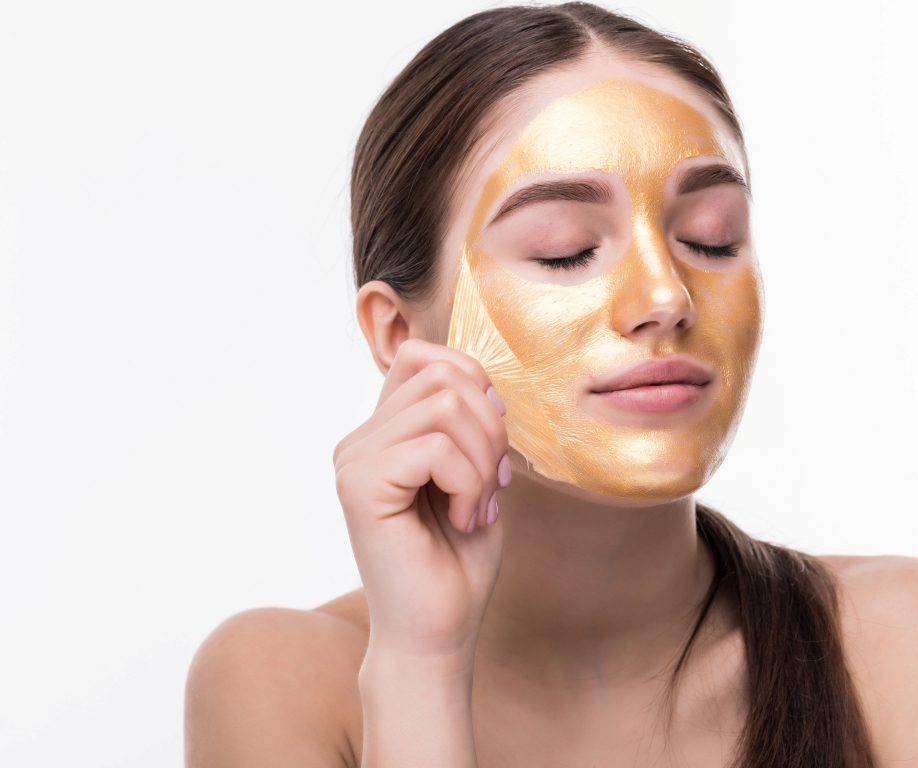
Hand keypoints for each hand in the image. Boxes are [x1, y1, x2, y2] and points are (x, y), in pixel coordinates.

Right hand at [333, 339, 508, 661]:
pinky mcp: (359, 486)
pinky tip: (462, 519)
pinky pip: (437, 447)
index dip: (473, 381)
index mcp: (382, 433)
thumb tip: (485, 382)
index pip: (423, 356)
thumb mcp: (475, 473)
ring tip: (477, 505)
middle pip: (442, 375)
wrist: (437, 633)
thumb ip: (467, 421)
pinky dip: (470, 483)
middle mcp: (359, 441)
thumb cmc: (457, 561)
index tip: (491, 443)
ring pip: (445, 405)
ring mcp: (353, 461)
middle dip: (490, 426)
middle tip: (493, 484)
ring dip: (483, 458)